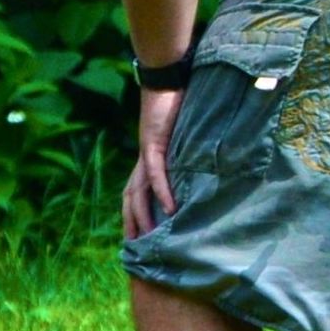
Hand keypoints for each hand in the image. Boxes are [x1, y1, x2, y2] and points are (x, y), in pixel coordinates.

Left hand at [122, 85, 184, 240]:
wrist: (167, 80)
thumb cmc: (176, 107)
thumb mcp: (181, 139)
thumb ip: (185, 156)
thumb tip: (198, 174)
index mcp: (146, 160)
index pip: (133, 193)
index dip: (133, 216)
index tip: (138, 238)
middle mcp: (142, 160)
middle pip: (130, 198)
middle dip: (132, 223)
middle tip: (137, 249)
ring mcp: (146, 153)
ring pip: (138, 191)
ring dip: (144, 215)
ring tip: (151, 237)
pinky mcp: (154, 143)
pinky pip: (156, 173)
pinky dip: (162, 191)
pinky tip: (170, 208)